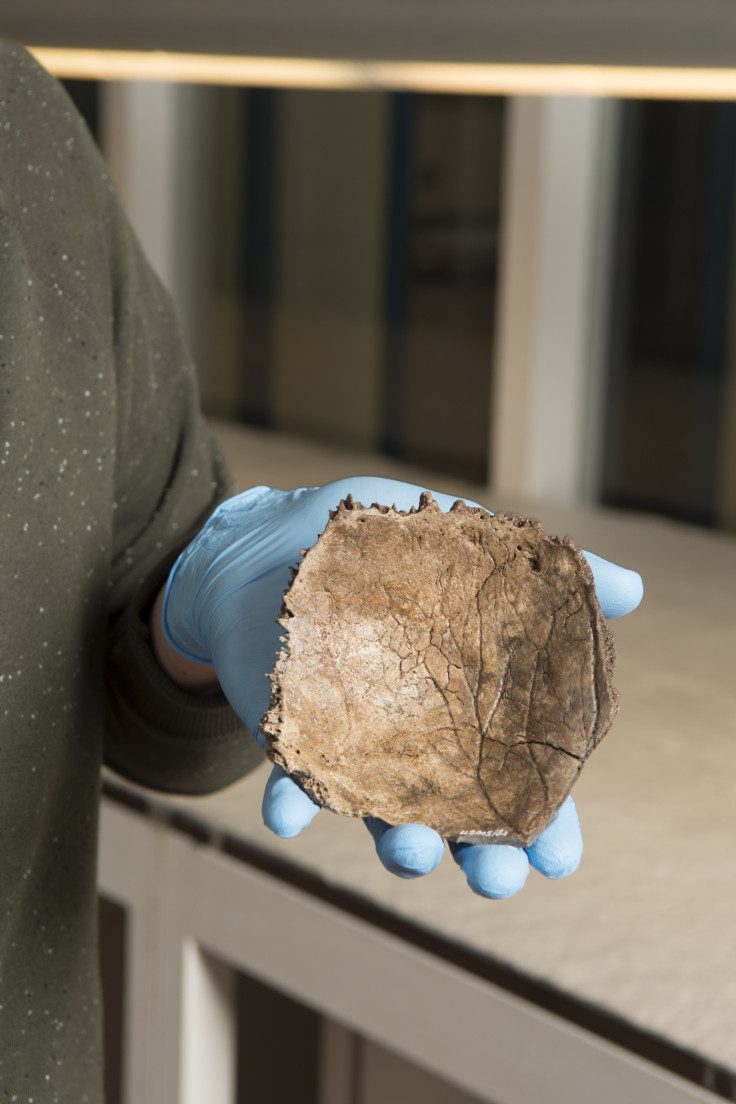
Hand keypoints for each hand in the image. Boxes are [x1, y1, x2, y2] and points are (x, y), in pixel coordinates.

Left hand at [162, 477, 642, 897]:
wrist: (282, 537)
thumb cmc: (391, 549)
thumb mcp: (470, 547)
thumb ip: (542, 575)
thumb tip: (631, 589)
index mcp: (474, 712)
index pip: (520, 783)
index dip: (545, 825)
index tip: (558, 858)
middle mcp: (421, 744)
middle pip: (461, 822)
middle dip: (482, 859)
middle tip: (496, 880)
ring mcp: (358, 748)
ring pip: (385, 818)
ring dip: (398, 847)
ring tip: (409, 853)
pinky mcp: (295, 737)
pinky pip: (291, 785)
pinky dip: (289, 806)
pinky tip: (287, 816)